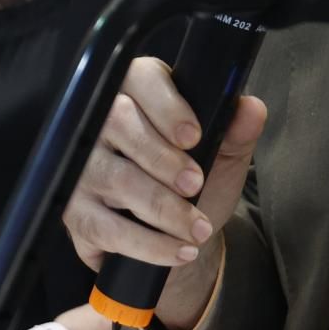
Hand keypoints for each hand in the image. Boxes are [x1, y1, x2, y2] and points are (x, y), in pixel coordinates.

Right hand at [61, 56, 266, 329]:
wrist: (172, 233)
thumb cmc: (190, 179)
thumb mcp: (220, 154)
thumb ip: (236, 130)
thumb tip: (252, 109)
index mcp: (136, 91)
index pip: (140, 79)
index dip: (165, 106)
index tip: (193, 136)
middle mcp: (98, 121)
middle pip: (119, 123)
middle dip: (163, 158)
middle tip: (195, 183)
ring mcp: (82, 167)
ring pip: (116, 178)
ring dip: (163, 208)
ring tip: (198, 228)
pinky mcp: (76, 212)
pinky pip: (108, 227)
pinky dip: (149, 244)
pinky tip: (179, 249)